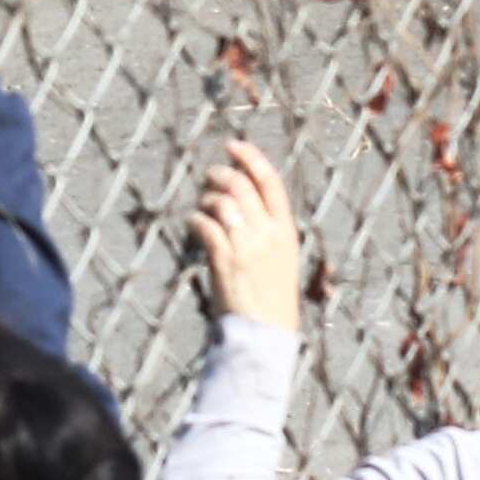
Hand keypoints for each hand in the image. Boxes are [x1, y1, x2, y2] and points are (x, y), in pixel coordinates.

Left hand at [192, 140, 301, 326]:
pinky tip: (192, 224)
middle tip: (210, 176)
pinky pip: (204, 225)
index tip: (233, 145)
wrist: (265, 333)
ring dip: (206, 199)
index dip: (251, 157)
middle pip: (240, 186)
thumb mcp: (282, 257)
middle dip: (220, 175)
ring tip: (202, 206)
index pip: (271, 181)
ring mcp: (246, 246)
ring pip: (220, 203)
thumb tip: (240, 198)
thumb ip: (267, 228)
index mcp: (286, 231)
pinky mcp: (224, 260)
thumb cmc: (272, 297)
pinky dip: (194, 220)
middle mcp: (268, 234)